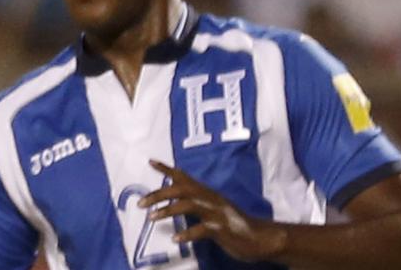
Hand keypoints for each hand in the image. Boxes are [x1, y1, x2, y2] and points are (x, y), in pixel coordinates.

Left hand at [138, 160, 285, 261]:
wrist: (259, 237)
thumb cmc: (233, 224)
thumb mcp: (212, 208)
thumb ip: (195, 201)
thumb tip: (175, 196)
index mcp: (206, 193)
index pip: (183, 177)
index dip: (167, 169)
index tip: (151, 162)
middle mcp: (209, 198)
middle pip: (181, 190)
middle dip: (159, 194)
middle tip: (141, 202)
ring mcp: (216, 212)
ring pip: (188, 205)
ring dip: (167, 210)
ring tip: (151, 217)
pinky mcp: (222, 228)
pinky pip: (202, 229)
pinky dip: (188, 233)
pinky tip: (176, 239)